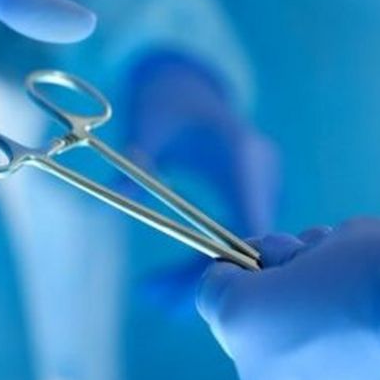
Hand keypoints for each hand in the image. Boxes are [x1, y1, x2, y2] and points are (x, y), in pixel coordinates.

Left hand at [124, 51, 278, 313]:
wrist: (188, 80)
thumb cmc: (165, 99)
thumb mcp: (147, 122)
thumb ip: (138, 152)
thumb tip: (116, 190)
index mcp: (244, 157)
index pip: (245, 228)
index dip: (219, 265)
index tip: (176, 288)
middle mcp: (263, 175)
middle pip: (248, 247)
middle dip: (203, 279)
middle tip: (154, 299)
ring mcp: (263, 187)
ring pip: (246, 249)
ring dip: (208, 276)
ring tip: (156, 296)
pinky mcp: (255, 196)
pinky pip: (241, 239)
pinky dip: (212, 261)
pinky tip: (175, 280)